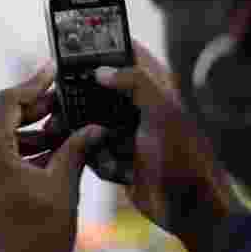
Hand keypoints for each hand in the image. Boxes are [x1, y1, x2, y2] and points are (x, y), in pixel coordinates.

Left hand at [0, 63, 105, 251]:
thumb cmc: (37, 238)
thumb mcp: (62, 187)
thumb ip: (75, 150)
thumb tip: (94, 127)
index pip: (6, 102)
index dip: (33, 84)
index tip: (53, 69)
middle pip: (2, 118)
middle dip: (36, 109)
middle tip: (67, 100)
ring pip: (1, 138)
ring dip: (33, 132)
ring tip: (67, 128)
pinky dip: (24, 152)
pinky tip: (55, 152)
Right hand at [94, 40, 238, 251]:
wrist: (189, 208)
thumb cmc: (184, 157)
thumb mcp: (162, 112)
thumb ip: (135, 82)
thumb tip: (102, 69)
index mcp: (154, 89)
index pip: (128, 54)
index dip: (105, 45)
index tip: (76, 43)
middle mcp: (139, 107)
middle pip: (100, 88)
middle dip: (81, 95)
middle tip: (61, 97)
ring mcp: (128, 132)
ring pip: (92, 119)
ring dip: (85, 131)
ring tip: (77, 138)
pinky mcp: (119, 157)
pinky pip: (94, 149)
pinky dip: (99, 159)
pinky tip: (118, 170)